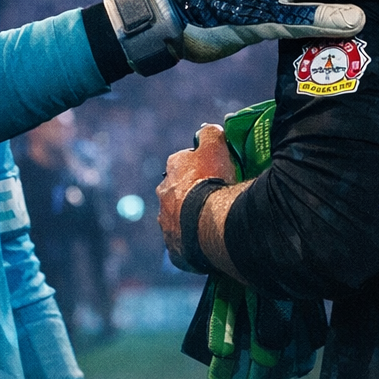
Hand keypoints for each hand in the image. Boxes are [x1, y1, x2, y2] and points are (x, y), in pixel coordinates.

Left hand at [158, 124, 238, 269]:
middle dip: (191, 193)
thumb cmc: (213, 181)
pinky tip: (209, 242)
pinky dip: (194, 243)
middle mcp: (163, 194)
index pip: (183, 163)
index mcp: (173, 169)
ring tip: (212, 223)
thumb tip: (209, 130)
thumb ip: (210, 134)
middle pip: (177, 191)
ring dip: (190, 219)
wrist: (211, 222)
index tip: (214, 172)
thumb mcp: (215, 146)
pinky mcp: (173, 248)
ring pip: (178, 218)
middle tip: (214, 199)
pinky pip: (184, 244)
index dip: (199, 166)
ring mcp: (166, 223)